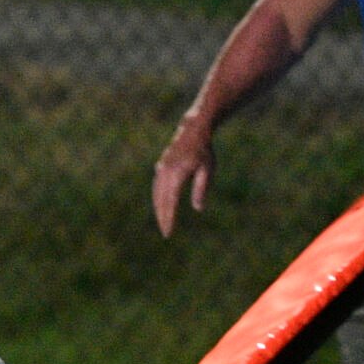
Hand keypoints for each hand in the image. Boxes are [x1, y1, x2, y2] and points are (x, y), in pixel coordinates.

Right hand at [152, 114, 215, 236]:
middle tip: (166, 233)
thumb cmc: (204, 151)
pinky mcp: (160, 168)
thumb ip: (201, 189)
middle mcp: (165, 173)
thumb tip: (198, 209)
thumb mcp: (207, 170)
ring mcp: (161, 170)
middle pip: (161, 201)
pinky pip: (156, 187)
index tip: (169, 231)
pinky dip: (158, 199)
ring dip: (159, 209)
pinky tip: (160, 205)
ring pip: (157, 195)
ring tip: (163, 222)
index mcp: (177, 175)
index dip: (169, 218)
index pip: (171, 202)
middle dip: (163, 217)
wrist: (193, 131)